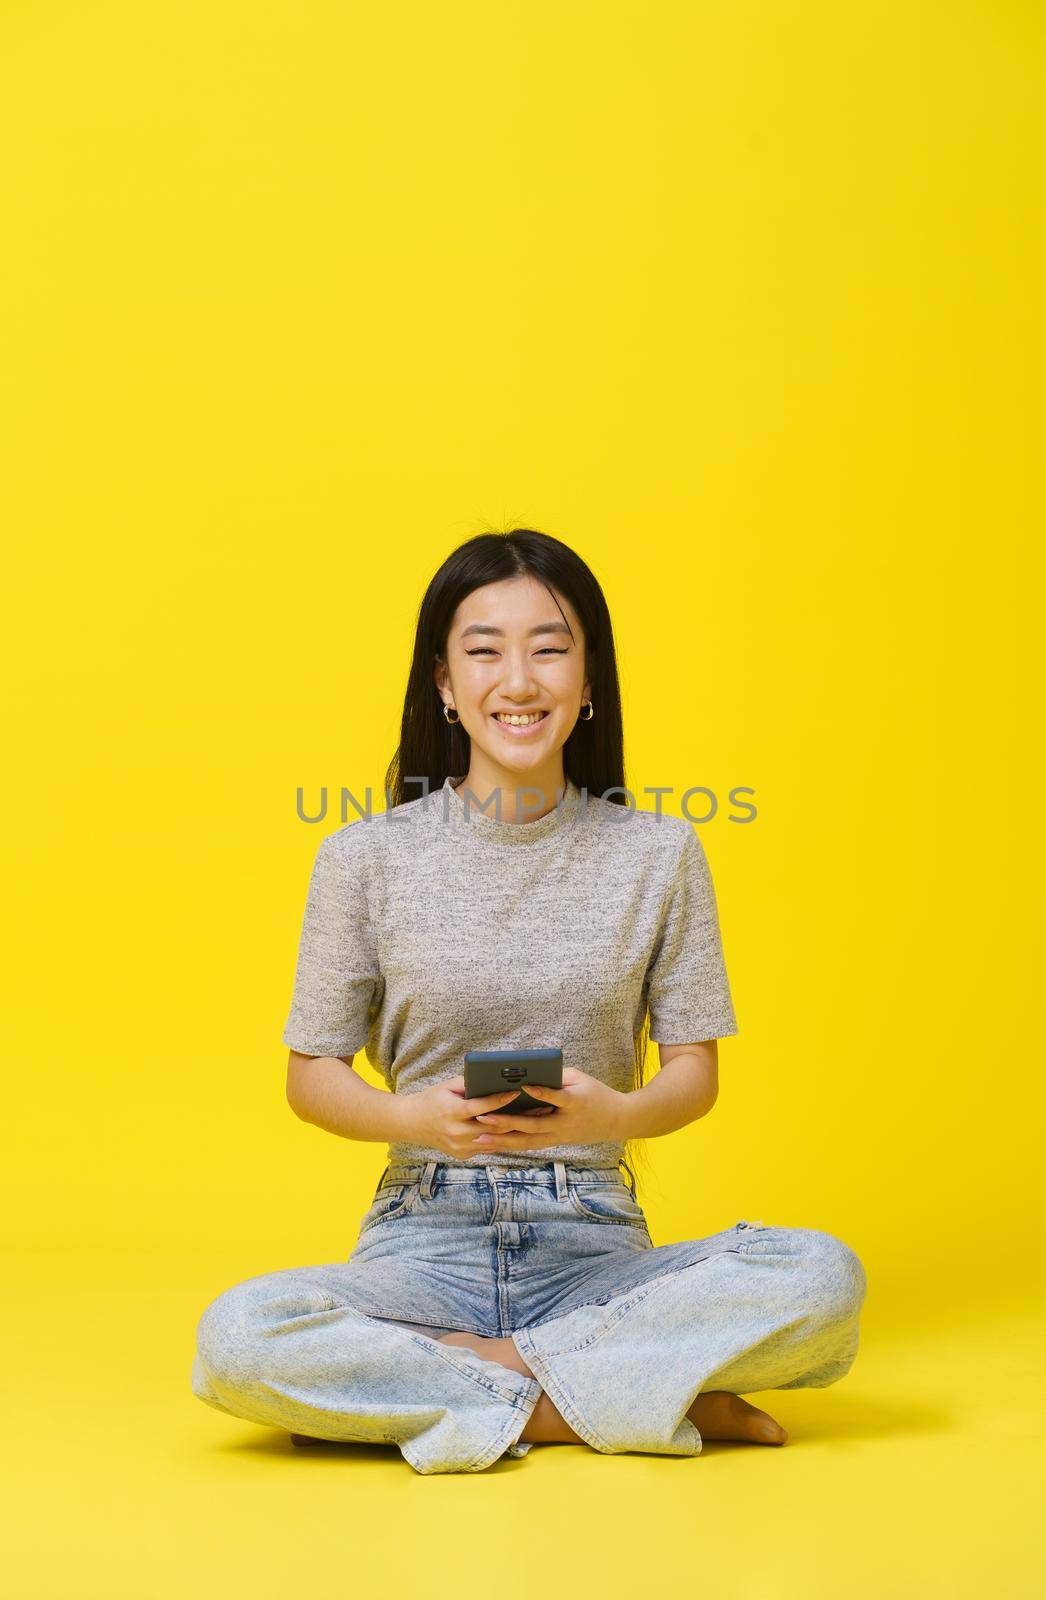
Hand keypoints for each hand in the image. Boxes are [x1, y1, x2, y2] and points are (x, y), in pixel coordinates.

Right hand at [401, 1076, 532, 1159]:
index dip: (500, 1099)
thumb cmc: (433, 1099)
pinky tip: (519, 1130)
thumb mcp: (448, 1087)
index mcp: (452, 1112)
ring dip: (514, 1131)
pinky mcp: (462, 1155)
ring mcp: (459, 1147)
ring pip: (494, 1140)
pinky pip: (487, 1147)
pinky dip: (501, 1139)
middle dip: (517, 1118)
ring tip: (535, 1120)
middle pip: (493, 1127)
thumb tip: (494, 1077)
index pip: (481, 1107)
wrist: (412, 1123)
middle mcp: (456, 1132)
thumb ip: (470, 1084)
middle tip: (538, 1108)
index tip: (517, 1091)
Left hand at [470, 1066, 625, 1151]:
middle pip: (534, 1125)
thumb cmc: (596, 1093)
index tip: (524, 1086)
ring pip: (528, 1141)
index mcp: (576, 1103)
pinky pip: (531, 1144)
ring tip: (480, 1138)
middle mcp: (566, 1123)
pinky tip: (493, 1145)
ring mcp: (560, 1136)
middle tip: (483, 1118)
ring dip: (503, 1141)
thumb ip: (555, 1078)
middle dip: (507, 1123)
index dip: (542, 1093)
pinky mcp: (556, 1141)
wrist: (616, 1120)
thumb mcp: (580, 1079)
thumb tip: (527, 1074)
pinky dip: (511, 1145)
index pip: (558, 1098)